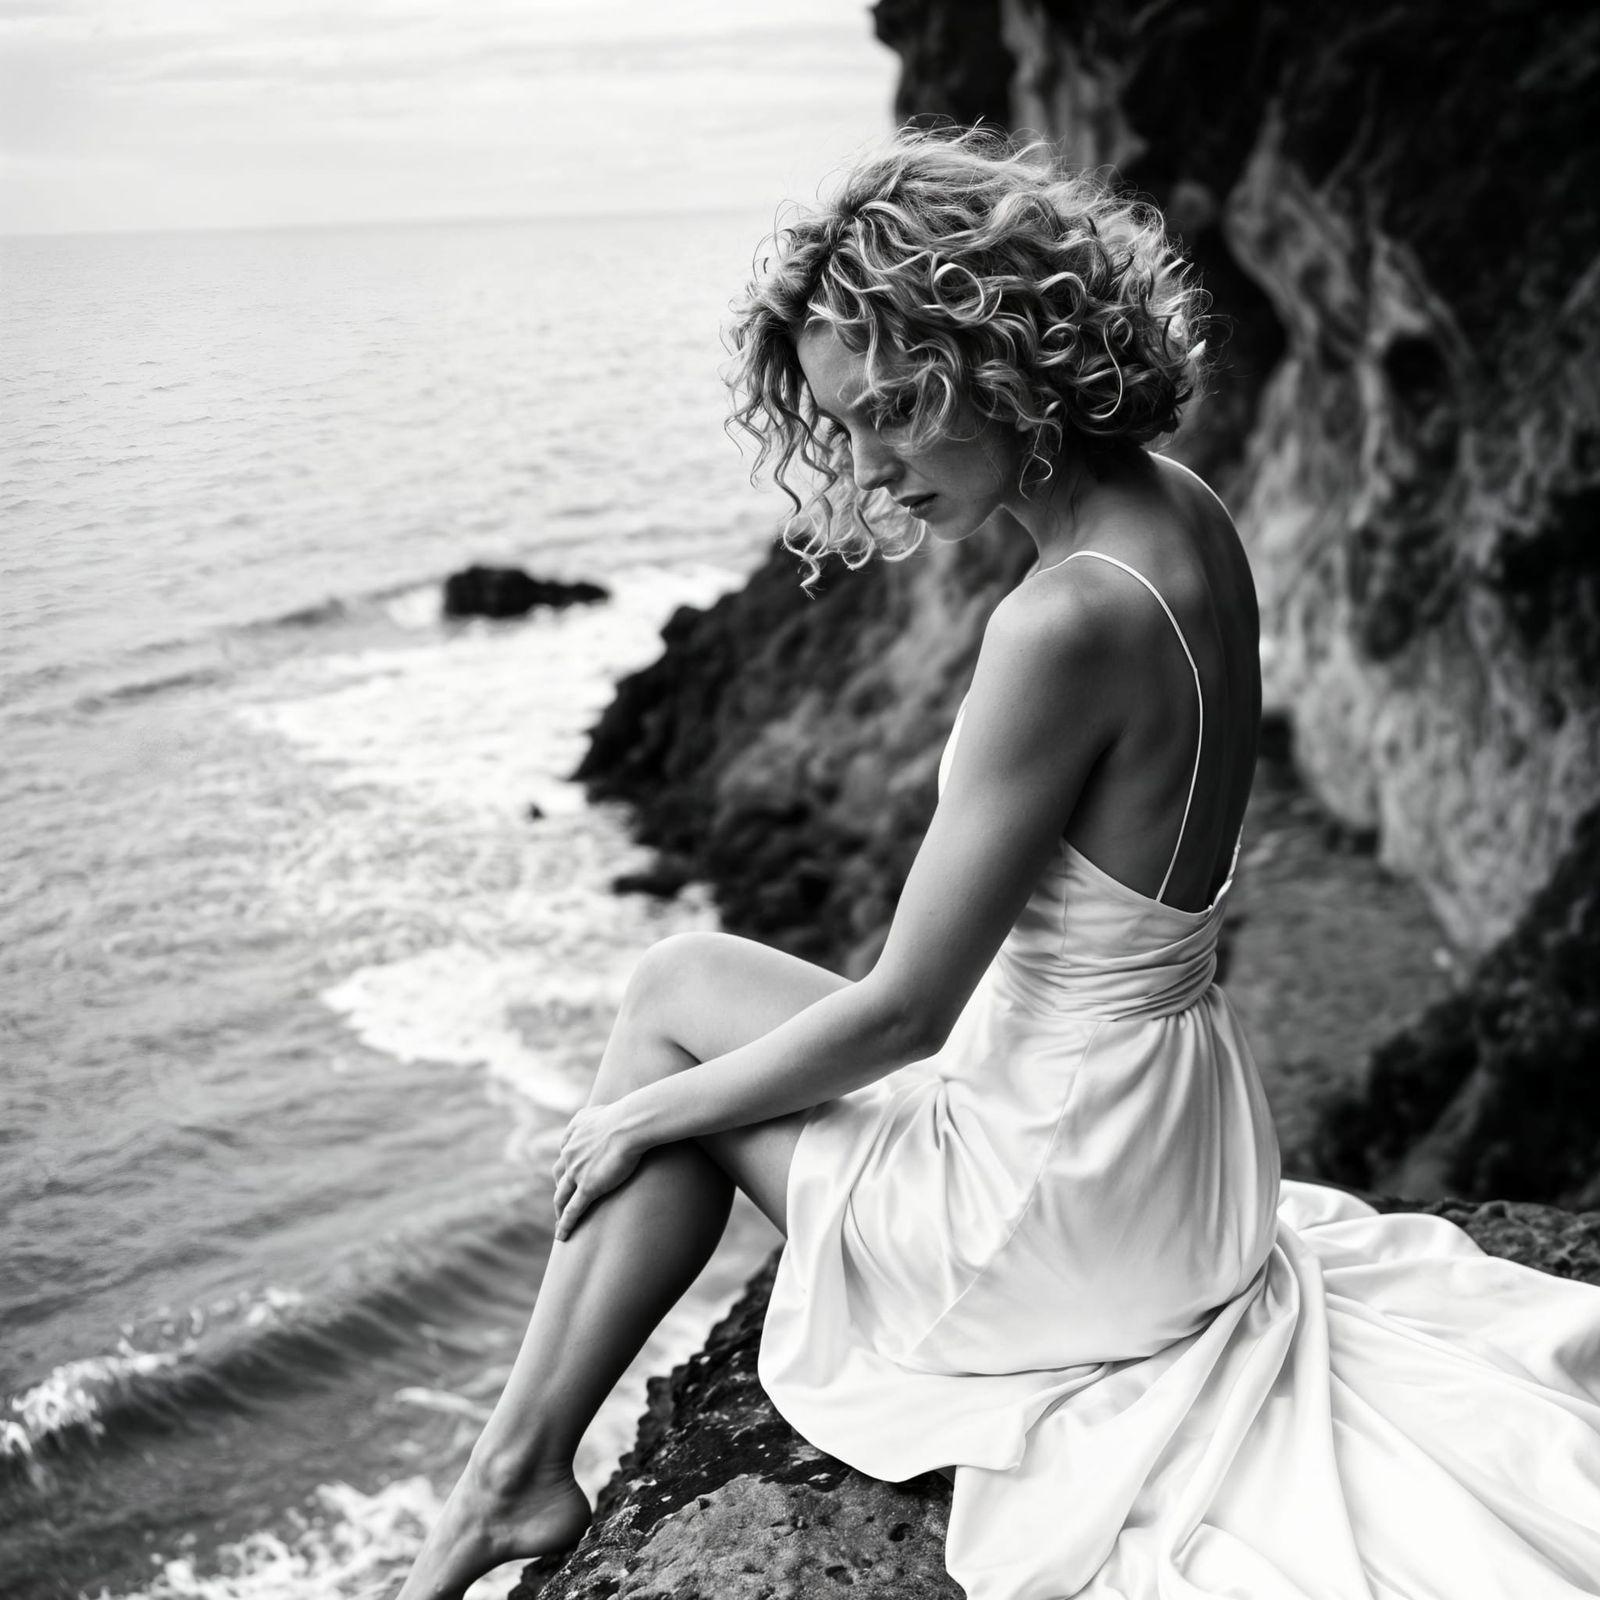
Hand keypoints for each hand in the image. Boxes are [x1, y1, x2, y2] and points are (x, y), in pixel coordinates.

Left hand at [551, 1100, 644, 1240]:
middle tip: (564, 1200)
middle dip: (560, 1188)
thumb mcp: (610, 1108)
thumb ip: (604, 1114)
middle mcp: (570, 1152)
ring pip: (562, 1196)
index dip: (567, 1165)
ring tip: (560, 1222)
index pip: (566, 1152)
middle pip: (559, 1175)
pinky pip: (572, 1210)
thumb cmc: (630, 1114)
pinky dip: (565, 1225)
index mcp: (575, 1132)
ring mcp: (577, 1171)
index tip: (570, 1174)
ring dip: (559, 1209)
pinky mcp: (587, 1187)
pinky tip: (562, 1237)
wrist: (631, 1123)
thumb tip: (617, 1116)